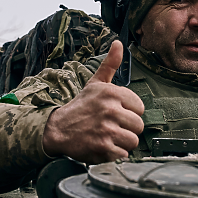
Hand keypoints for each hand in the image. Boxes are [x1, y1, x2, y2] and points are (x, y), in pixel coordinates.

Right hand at [42, 41, 144, 162]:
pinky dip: (115, 154)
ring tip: (108, 137)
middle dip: (127, 129)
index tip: (116, 113)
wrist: (57, 129)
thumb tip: (118, 43)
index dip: (129, 112)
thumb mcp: (95, 83)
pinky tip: (104, 147)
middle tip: (111, 127)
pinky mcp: (103, 148)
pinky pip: (124, 154)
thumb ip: (110, 64)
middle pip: (139, 126)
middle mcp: (111, 110)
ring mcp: (107, 130)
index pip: (140, 107)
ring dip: (122, 142)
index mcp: (112, 93)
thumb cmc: (81, 106)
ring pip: (133, 141)